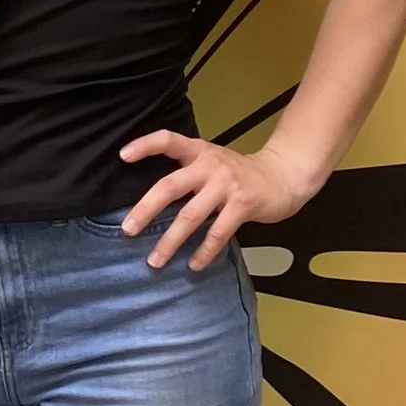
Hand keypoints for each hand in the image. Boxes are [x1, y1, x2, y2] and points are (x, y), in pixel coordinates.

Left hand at [117, 128, 316, 272]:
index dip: (146, 145)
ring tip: (155, 260)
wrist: (283, 176)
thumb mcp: (213, 163)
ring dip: (171, 241)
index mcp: (199, 152)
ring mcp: (226, 185)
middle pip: (171, 186)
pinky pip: (217, 233)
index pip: (169, 140)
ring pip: (191, 216)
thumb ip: (188, 174)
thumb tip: (152, 202)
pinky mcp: (242, 204)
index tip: (123, 156)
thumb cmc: (240, 174)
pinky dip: (203, 251)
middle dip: (146, 209)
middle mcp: (210, 165)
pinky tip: (193, 264)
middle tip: (128, 229)